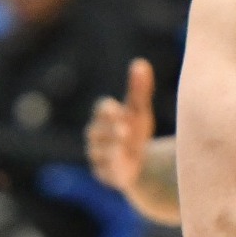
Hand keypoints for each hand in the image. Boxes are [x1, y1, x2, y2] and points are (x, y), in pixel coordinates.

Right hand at [88, 59, 155, 194]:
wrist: (139, 163)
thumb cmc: (136, 131)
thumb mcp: (139, 111)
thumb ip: (139, 90)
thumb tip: (140, 62)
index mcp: (103, 116)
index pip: (101, 108)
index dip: (109, 110)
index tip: (119, 110)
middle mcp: (95, 135)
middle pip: (97, 130)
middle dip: (111, 130)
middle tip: (125, 131)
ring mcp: (97, 155)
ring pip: (100, 151)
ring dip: (114, 148)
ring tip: (129, 147)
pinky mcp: (102, 174)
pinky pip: (104, 170)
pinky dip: (114, 166)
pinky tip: (125, 162)